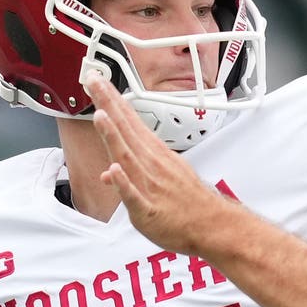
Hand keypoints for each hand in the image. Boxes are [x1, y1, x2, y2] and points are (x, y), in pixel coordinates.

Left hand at [86, 74, 230, 256]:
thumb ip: (131, 172)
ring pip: (128, 156)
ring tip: (100, 114)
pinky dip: (123, 182)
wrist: (213, 226)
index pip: (129, 121)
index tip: (98, 81)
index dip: (112, 100)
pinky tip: (113, 169)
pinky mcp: (147, 209)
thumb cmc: (188, 202)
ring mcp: (149, 185)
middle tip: (94, 81)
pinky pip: (133, 195)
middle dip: (108, 104)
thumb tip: (109, 171)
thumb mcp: (160, 180)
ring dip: (113, 135)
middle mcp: (151, 164)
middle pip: (125, 129)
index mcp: (153, 154)